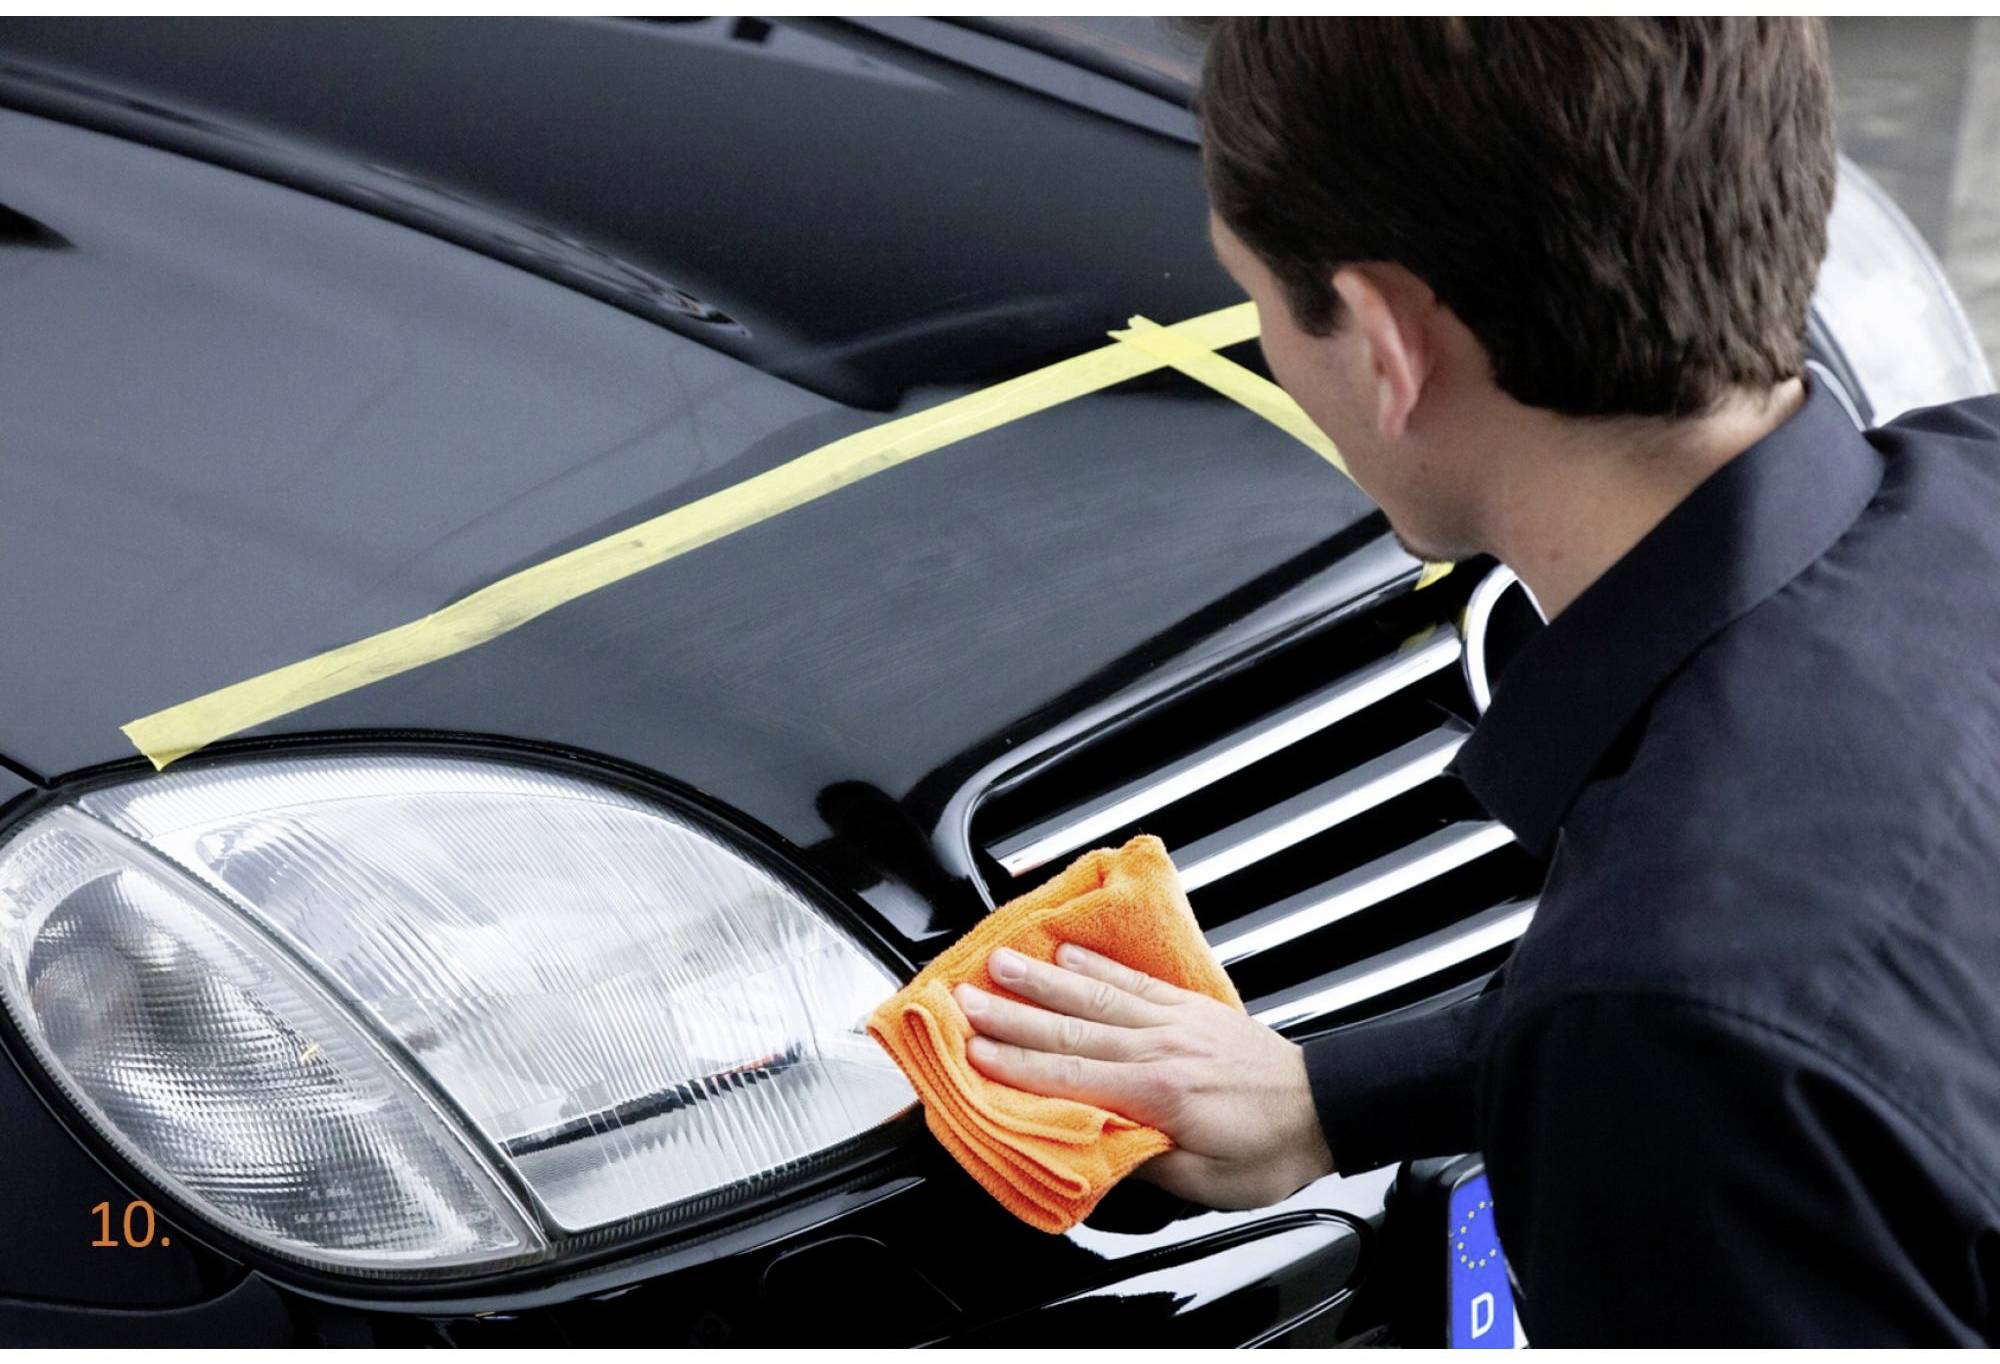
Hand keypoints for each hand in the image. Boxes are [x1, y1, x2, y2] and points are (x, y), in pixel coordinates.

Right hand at [957, 941, 1335, 1209]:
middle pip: (1071, 1031)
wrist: (1328, 1108)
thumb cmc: (1271, 1152)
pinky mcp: (1190, 1007)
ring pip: (1095, 997)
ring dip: (1042, 980)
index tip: (974, 1054)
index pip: (1073, 1079)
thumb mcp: (1206, 1184)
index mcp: (1160, 1095)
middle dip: (1011, 1016)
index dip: (1017, 1068)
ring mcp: (1174, 1021)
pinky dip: (1097, 965)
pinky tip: (1067, 953)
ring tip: (999, 962)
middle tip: (963, 1001)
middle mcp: (1161, 1047)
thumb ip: (1145, 1163)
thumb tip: (1091, 1150)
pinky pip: (1135, 980)